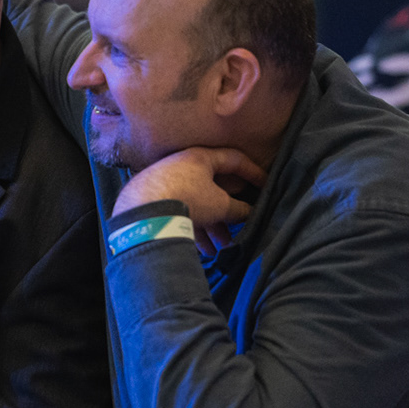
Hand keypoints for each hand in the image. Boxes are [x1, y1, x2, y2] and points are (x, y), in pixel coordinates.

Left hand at [114, 147, 266, 256]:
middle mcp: (182, 166)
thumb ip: (239, 208)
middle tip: (240, 225)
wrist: (142, 213)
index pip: (235, 159)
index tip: (266, 186)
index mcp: (200, 158)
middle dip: (229, 210)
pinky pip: (179, 213)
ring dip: (212, 226)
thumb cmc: (187, 199)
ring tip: (221, 247)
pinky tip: (202, 249)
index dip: (254, 172)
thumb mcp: (220, 205)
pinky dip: (193, 229)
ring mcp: (165, 183)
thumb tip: (249, 212)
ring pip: (197, 204)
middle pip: (214, 187)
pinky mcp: (153, 201)